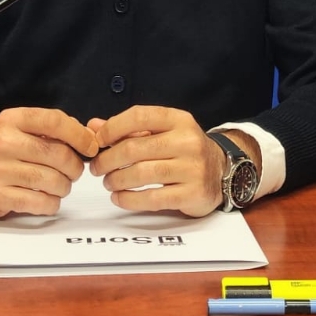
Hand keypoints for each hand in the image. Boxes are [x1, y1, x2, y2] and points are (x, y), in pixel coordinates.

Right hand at [0, 107, 99, 218]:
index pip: (54, 121)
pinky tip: (48, 199)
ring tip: (60, 185)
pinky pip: (41, 203)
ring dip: (65, 186)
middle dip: (75, 167)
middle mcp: (3, 142)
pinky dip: (52, 203)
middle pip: (58, 154)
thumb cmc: (4, 150)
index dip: (80, 135)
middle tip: (74, 172)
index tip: (91, 147)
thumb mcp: (21, 130)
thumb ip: (52, 129)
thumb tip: (89, 137)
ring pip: (52, 181)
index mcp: (12, 120)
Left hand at [88, 106, 250, 217]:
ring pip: (141, 174)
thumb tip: (93, 126)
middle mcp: (188, 141)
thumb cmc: (185, 150)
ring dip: (116, 180)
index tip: (98, 141)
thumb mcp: (163, 132)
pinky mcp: (192, 194)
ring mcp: (192, 168)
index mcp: (179, 120)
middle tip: (97, 168)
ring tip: (108, 183)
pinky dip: (129, 199)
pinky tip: (119, 198)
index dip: (112, 128)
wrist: (222, 171)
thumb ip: (129, 129)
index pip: (139, 115)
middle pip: (135, 148)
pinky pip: (152, 198)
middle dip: (108, 159)